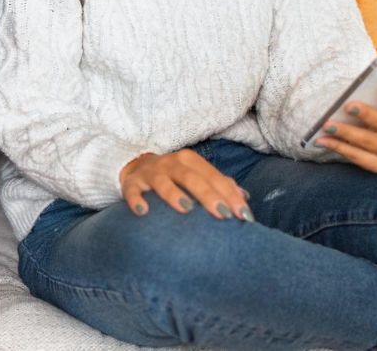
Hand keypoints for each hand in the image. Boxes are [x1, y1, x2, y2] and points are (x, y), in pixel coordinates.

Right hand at [118, 149, 253, 221]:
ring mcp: (150, 172)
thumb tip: (245, 197)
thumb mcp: (196, 176)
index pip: (214, 177)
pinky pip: (132, 191)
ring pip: (163, 181)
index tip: (244, 215)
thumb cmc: (174, 177)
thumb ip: (219, 185)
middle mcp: (171, 163)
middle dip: (209, 195)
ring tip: (186, 209)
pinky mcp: (131, 183)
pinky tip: (143, 212)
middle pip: (192, 177)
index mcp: (190, 161)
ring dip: (174, 194)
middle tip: (224, 214)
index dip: (231, 195)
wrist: (136, 167)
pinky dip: (136, 199)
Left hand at [313, 83, 376, 172]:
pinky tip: (322, 140)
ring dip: (348, 133)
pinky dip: (340, 148)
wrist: (357, 131)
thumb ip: (368, 92)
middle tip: (349, 106)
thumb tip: (354, 85)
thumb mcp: (369, 98)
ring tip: (327, 125)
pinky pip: (361, 159)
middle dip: (369, 115)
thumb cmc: (366, 107)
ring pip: (373, 144)